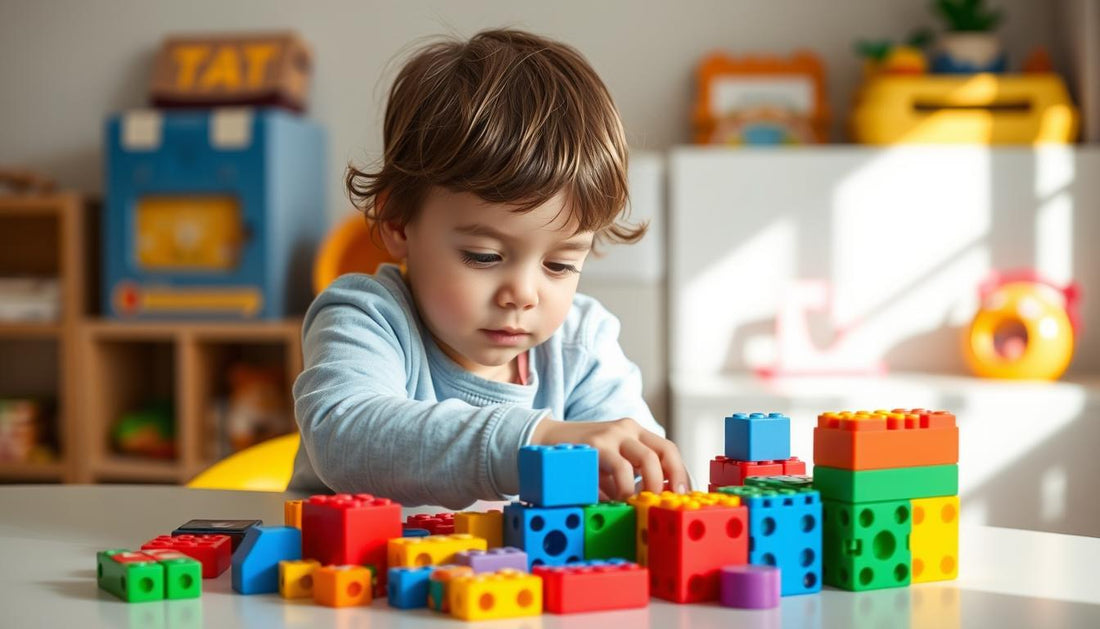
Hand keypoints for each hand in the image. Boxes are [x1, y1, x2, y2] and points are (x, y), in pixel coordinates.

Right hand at [530, 417, 689, 500]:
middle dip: (665, 483)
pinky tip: (612, 502)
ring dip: (639, 489)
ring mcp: (607, 435)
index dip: (680, 474)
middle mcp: (625, 429)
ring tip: (633, 505)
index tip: (682, 498)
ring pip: (637, 462)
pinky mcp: (590, 446)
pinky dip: (616, 491)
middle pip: (658, 454)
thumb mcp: (612, 465)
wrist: (543, 442)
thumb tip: (656, 507)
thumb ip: (632, 479)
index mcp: (636, 432)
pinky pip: (613, 471)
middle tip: (661, 505)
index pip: (668, 449)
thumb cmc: (584, 461)